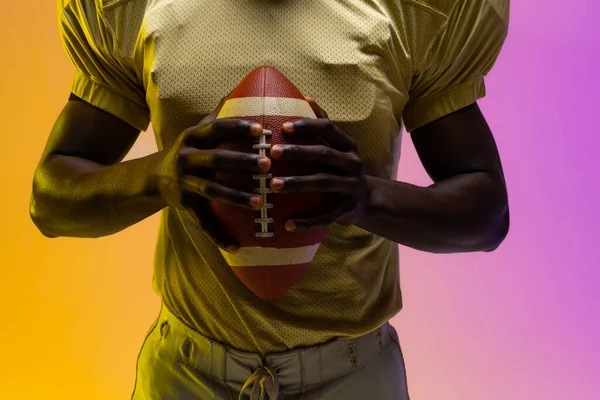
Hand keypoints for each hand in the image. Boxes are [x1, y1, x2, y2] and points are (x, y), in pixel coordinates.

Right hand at [154, 95, 270, 252]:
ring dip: (236, 197)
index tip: (261, 129)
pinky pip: (203, 223)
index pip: (217, 128)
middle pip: (216, 159)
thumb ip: (218, 115)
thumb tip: (243, 90)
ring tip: (260, 202)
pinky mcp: (184, 206)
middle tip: (268, 164)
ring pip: (212, 190)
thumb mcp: (197, 131)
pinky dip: (219, 236)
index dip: (238, 127)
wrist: (152, 178)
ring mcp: (183, 184)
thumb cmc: (188, 151)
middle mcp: (185, 158)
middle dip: (242, 161)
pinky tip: (238, 247)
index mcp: (193, 137)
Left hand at [269, 97, 369, 231]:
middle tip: (271, 153)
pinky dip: (306, 221)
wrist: (368, 200)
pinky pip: (325, 217)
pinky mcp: (347, 210)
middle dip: (297, 152)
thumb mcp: (338, 147)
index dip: (306, 126)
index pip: (328, 128)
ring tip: (273, 185)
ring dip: (297, 183)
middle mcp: (352, 163)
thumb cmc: (341, 168)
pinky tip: (287, 224)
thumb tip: (305, 97)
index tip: (283, 127)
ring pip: (323, 183)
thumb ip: (323, 126)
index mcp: (347, 145)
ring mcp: (351, 187)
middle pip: (323, 154)